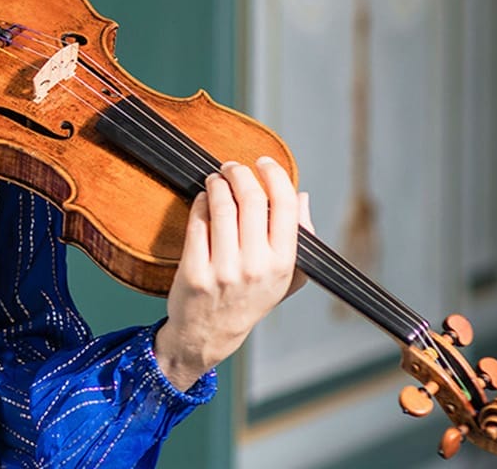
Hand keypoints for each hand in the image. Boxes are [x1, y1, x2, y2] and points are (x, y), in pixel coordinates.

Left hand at [153, 156, 312, 388]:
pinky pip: (198, 221)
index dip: (275, 175)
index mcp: (283, 263)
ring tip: (216, 179)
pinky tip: (203, 198)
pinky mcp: (195, 271)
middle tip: (233, 167)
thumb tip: (302, 196)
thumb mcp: (286, 276)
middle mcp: (256, 266)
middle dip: (240, 172)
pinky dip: (201, 201)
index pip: (285, 205)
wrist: (209, 334)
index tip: (264, 162)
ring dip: (218, 182)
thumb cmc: (249, 299)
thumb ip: (300, 238)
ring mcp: (224, 270)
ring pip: (222, 205)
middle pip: (251, 198)